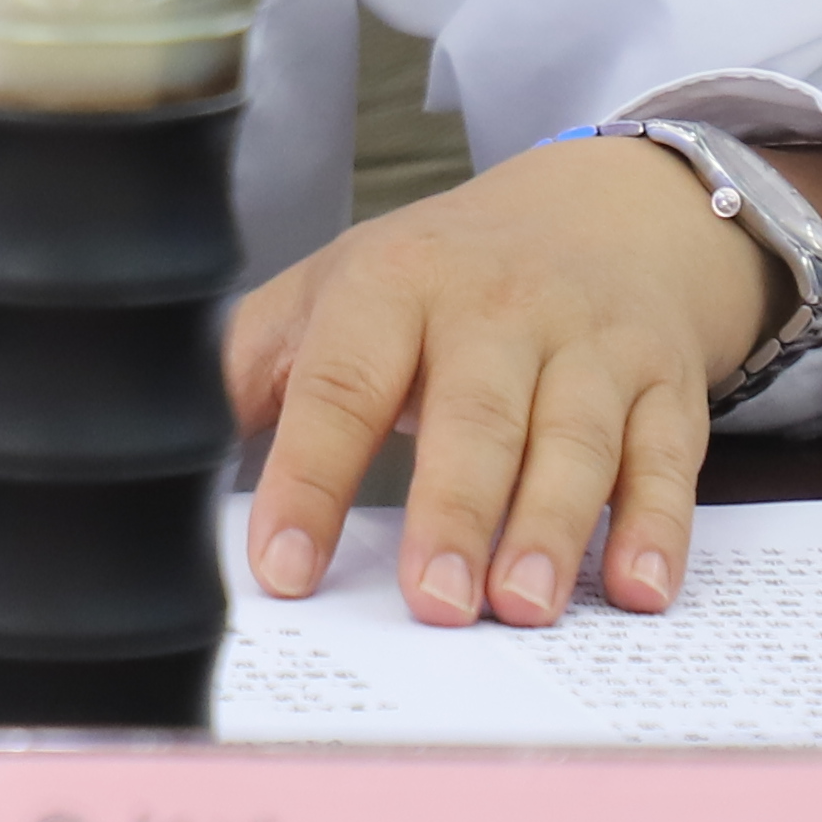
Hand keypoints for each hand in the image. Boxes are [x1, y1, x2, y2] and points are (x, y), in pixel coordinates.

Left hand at [224, 130, 821, 626]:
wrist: (599, 214)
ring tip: (521, 606)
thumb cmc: (439, 281)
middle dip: (454, 509)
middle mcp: (497, 307)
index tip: (283, 570)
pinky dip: (660, 524)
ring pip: (574, 437)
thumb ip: (251, 368)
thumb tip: (152, 446)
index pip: (341, 384)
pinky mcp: (663, 382)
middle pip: (474, 413)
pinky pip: (669, 455)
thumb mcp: (334, 295)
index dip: (309, 478)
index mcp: (392, 285)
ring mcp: (589, 342)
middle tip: (433, 605)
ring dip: (552, 526)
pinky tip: (640, 588)